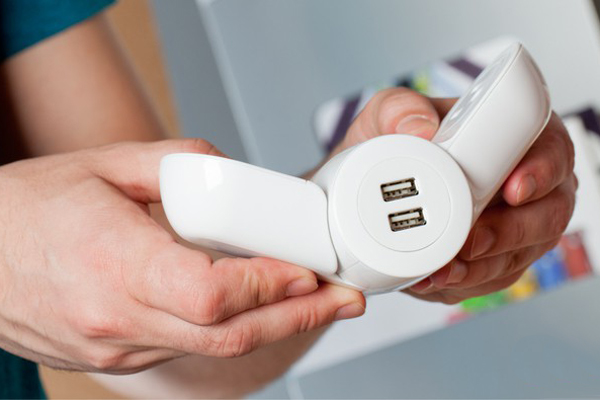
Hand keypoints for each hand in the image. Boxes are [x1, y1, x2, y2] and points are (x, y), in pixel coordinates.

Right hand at [0, 139, 364, 373]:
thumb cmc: (29, 209)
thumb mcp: (102, 164)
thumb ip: (177, 164)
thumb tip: (233, 172)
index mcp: (113, 262)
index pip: (212, 293)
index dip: (270, 286)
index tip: (310, 271)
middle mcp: (115, 318)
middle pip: (228, 333)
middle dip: (297, 316)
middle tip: (341, 298)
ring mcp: (116, 349)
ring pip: (214, 349)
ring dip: (272, 326)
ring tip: (313, 301)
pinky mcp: (117, 359)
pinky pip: (188, 349)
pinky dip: (231, 330)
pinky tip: (256, 309)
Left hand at [337, 88, 575, 303]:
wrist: (375, 186)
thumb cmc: (394, 141)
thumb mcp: (388, 113)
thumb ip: (399, 110)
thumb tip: (419, 128)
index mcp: (514, 136)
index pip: (550, 150)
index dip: (541, 171)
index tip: (513, 190)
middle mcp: (525, 182)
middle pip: (548, 213)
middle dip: (512, 233)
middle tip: (472, 242)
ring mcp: (514, 225)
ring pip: (521, 254)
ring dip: (484, 267)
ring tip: (445, 271)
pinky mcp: (494, 259)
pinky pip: (492, 278)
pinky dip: (466, 283)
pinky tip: (436, 280)